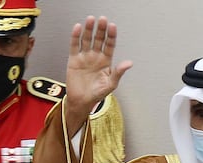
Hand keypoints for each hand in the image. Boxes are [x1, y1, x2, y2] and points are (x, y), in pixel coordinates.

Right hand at [65, 16, 132, 134]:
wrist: (81, 102)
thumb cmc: (97, 94)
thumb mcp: (110, 84)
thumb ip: (118, 72)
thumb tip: (129, 63)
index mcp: (106, 61)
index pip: (110, 44)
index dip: (111, 36)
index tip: (112, 27)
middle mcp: (95, 56)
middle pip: (99, 39)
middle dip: (100, 29)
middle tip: (102, 20)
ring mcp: (84, 56)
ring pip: (87, 39)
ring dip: (89, 29)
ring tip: (91, 20)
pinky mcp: (74, 59)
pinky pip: (74, 45)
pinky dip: (75, 36)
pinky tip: (78, 28)